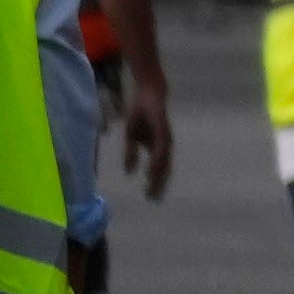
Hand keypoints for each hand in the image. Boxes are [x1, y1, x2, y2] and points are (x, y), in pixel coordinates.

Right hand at [118, 70, 174, 200]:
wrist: (148, 93)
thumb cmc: (141, 113)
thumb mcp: (131, 136)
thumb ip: (131, 153)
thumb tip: (129, 172)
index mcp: (156, 146)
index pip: (157, 168)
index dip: (154, 182)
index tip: (150, 197)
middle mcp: (164, 145)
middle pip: (163, 168)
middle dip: (158, 184)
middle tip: (153, 200)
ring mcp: (165, 138)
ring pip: (164, 162)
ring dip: (159, 176)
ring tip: (152, 190)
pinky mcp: (163, 131)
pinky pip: (161, 149)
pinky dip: (157, 161)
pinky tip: (152, 171)